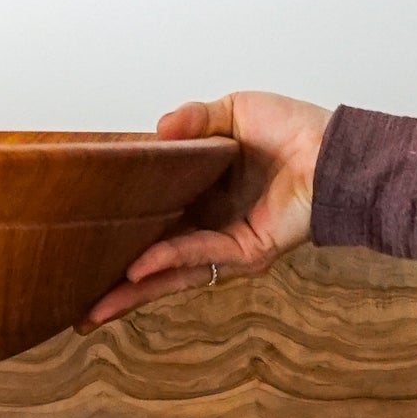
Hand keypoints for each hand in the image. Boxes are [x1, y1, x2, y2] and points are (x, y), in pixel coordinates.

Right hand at [79, 92, 332, 328]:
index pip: (154, 220)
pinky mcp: (246, 253)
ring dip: (133, 290)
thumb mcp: (234, 111)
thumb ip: (194, 119)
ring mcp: (226, 243)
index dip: (122, 232)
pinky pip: (198, 256)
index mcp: (203, 193)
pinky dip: (166, 261)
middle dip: (118, 285)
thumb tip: (156, 130)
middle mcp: (210, 223)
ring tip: (96, 306)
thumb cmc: (295, 130)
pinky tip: (137, 267)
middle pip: (155, 260)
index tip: (84, 240)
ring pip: (171, 273)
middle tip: (80, 303)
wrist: (336, 151)